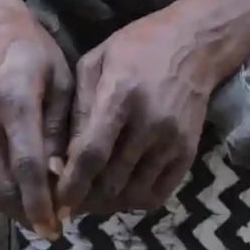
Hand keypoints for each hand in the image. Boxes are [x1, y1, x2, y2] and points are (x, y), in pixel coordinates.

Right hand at [0, 10, 73, 239]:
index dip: (39, 202)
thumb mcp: (61, 80)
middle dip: (28, 210)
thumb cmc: (33, 52)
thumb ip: (60, 130)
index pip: (25, 166)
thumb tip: (60, 176)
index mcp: (13, 100)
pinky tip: (9, 192)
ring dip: (9, 207)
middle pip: (3, 184)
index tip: (54, 228)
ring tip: (32, 208)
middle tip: (52, 219)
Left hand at [55, 9, 213, 219]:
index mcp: (120, 94)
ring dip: (109, 203)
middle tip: (70, 201)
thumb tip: (61, 157)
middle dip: (86, 198)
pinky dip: (135, 201)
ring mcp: (172, 141)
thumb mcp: (97, 61)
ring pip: (134, 193)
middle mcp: (149, 122)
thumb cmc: (138, 46)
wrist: (194, 45)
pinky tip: (121, 192)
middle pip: (111, 180)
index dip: (72, 184)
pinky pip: (158, 194)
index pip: (92, 154)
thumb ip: (78, 108)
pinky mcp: (188, 153)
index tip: (55, 202)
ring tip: (92, 198)